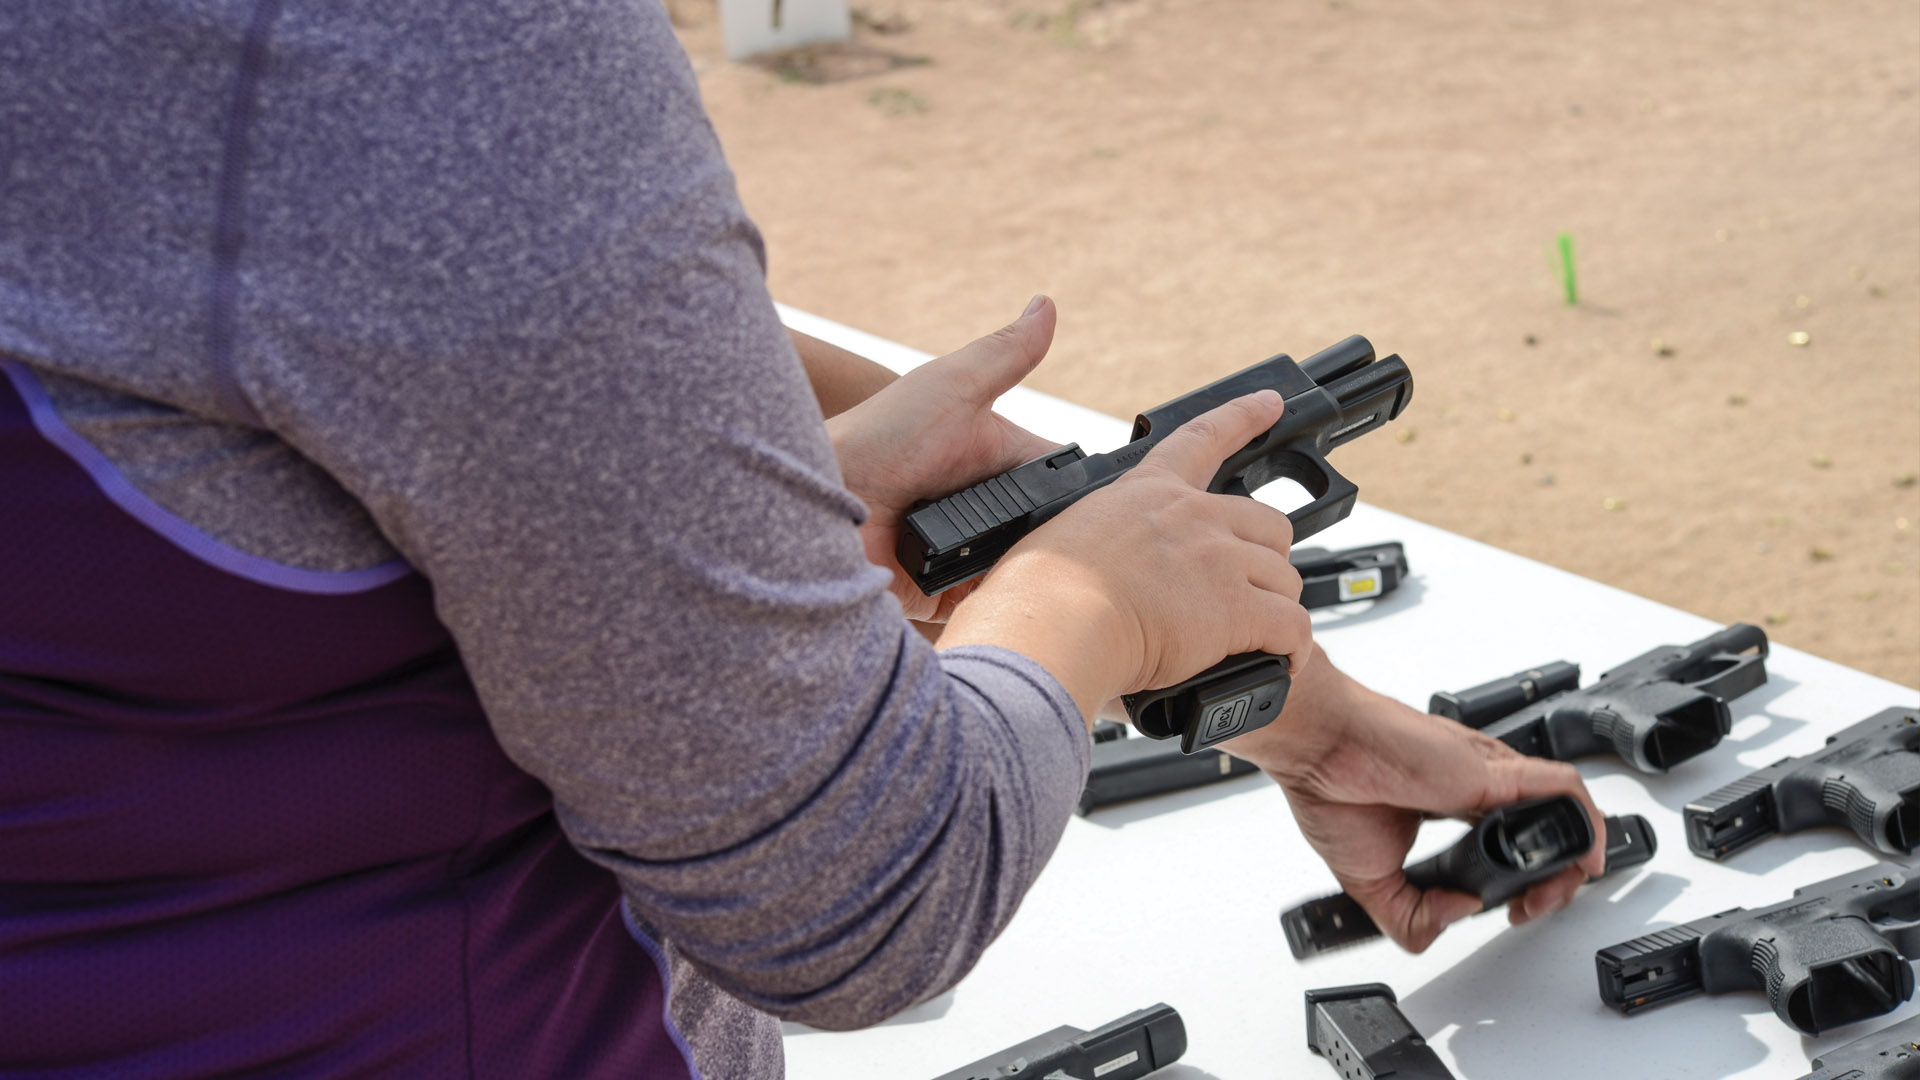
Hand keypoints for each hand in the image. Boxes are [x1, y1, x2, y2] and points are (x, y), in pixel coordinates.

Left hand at [826, 296, 1062, 621]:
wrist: (820, 504)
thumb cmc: (878, 437)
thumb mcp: (950, 387)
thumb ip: (1006, 355)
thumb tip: (1047, 304)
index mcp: (991, 457)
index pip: (1055, 479)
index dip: (1084, 492)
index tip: (1115, 503)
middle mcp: (979, 506)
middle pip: (1046, 531)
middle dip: (1061, 538)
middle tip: (1074, 543)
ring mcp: (961, 552)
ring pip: (1023, 570)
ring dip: (1032, 569)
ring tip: (1043, 570)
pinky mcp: (942, 594)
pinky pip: (987, 604)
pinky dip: (999, 600)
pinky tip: (1010, 595)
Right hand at [940, 385, 1312, 717]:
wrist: (1052, 622)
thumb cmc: (1038, 594)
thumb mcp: (1066, 540)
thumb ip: (1097, 545)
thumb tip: (1092, 579)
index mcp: (1146, 493)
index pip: (1203, 438)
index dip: (1243, 417)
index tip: (1270, 404)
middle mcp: (1192, 516)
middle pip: (1268, 523)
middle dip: (1268, 558)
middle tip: (1253, 592)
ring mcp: (1218, 559)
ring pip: (1284, 578)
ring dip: (1278, 608)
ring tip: (1262, 638)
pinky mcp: (1235, 608)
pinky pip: (1291, 626)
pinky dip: (1294, 649)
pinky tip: (1285, 664)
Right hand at [1231, 660, 1607, 951]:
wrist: (1315, 745)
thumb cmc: (1329, 786)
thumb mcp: (1369, 880)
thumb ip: (1408, 915)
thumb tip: (1456, 915)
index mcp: (1448, 806)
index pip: (1508, 842)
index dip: (1520, 884)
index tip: (1511, 909)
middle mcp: (1475, 788)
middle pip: (1543, 830)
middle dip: (1553, 880)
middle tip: (1532, 908)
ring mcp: (1488, 776)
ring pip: (1560, 812)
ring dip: (1573, 857)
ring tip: (1556, 891)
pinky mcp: (1494, 769)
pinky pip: (1561, 789)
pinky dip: (1583, 821)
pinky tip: (1584, 853)